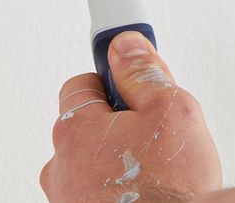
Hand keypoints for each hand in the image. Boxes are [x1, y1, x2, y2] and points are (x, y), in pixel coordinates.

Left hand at [41, 31, 221, 201]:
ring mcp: (67, 199)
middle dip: (114, 124)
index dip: (113, 82)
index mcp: (74, 130)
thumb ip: (143, 72)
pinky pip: (93, 192)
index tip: (131, 84)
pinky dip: (113, 190)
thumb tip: (126, 46)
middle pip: (83, 125)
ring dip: (113, 159)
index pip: (81, 84)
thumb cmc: (174, 188)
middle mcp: (60, 167)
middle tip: (151, 133)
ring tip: (152, 169)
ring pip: (88, 162)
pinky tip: (144, 192)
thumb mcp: (172, 109)